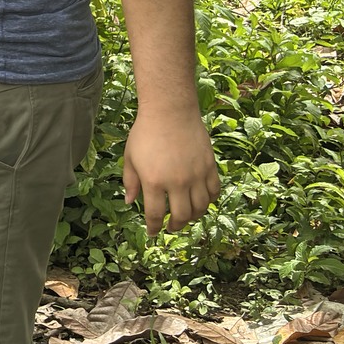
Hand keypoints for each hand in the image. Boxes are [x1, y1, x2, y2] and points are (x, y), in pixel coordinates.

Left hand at [121, 111, 219, 234]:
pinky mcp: (210, 167)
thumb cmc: (145, 133)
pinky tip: (201, 201)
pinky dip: (209, 201)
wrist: (170, 111)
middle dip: (175, 226)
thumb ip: (130, 182)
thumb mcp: (130, 158)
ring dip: (193, 217)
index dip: (154, 227)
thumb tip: (130, 202)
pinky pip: (214, 192)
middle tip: (171, 227)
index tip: (153, 232)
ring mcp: (196, 175)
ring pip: (200, 208)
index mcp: (153, 181)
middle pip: (181, 216)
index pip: (155, 215)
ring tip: (186, 217)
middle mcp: (177, 182)